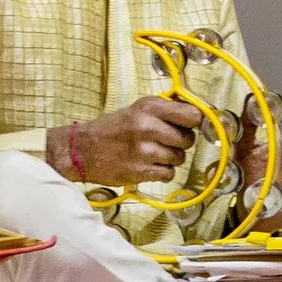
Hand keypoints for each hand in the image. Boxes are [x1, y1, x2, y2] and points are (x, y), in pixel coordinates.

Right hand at [47, 96, 197, 189]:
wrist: (82, 149)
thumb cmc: (114, 128)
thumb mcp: (138, 108)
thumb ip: (166, 109)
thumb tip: (199, 113)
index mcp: (149, 106)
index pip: (192, 115)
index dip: (195, 122)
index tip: (190, 125)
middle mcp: (147, 126)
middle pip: (188, 139)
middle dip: (181, 142)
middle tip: (165, 141)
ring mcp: (143, 150)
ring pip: (180, 158)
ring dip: (171, 158)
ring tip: (153, 153)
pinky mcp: (139, 171)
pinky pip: (168, 174)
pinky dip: (162, 172)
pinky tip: (148, 165)